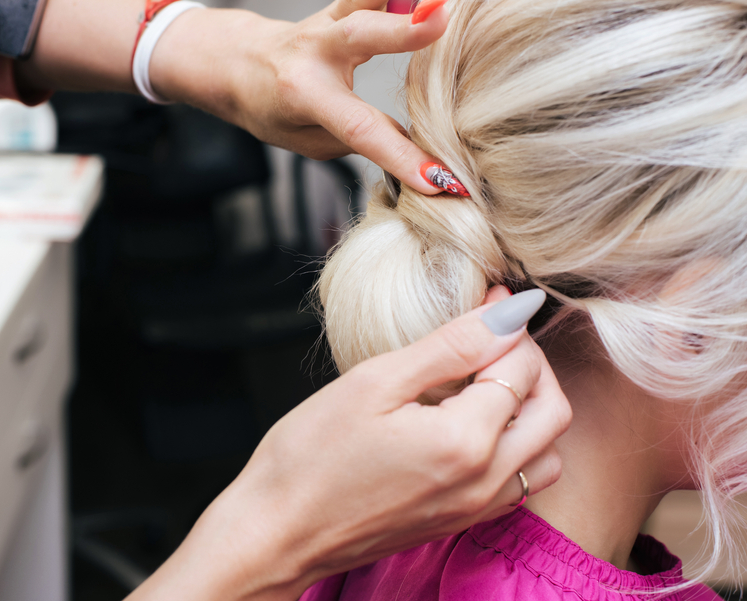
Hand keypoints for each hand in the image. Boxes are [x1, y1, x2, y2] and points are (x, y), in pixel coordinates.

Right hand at [126, 287, 571, 600]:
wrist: (278, 532)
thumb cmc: (309, 457)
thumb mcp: (374, 382)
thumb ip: (450, 345)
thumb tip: (506, 310)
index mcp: (465, 442)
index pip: (522, 368)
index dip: (507, 324)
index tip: (488, 299)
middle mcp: (485, 482)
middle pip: (553, 410)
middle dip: (531, 362)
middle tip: (489, 337)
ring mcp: (476, 508)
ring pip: (546, 451)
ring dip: (530, 407)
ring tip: (482, 379)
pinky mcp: (462, 521)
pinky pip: (520, 481)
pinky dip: (516, 443)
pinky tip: (470, 422)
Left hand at [151, 0, 450, 193]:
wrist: (237, 63)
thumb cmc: (270, 106)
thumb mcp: (303, 141)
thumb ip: (350, 140)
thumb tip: (407, 143)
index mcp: (304, 96)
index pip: (358, 130)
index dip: (399, 155)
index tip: (439, 179)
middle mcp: (316, 52)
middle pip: (361, 38)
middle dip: (403, 29)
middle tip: (442, 16)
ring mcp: (329, 21)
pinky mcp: (340, 1)